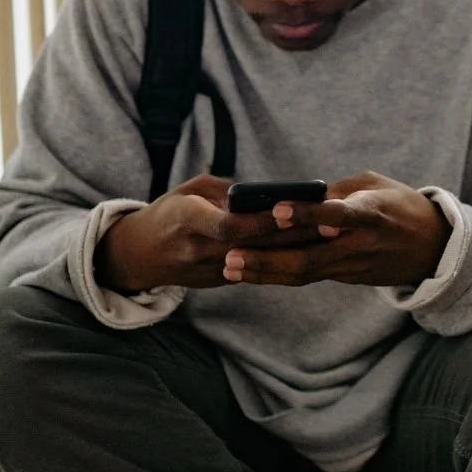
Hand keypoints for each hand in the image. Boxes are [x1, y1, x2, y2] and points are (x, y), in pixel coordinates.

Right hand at [95, 175, 321, 292]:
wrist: (140, 255)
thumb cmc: (171, 211)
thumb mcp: (192, 190)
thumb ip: (227, 191)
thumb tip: (267, 194)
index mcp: (189, 220)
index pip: (230, 226)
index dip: (262, 222)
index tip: (292, 211)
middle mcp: (200, 250)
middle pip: (255, 245)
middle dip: (293, 236)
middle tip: (331, 223)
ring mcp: (211, 270)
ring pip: (261, 259)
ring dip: (296, 249)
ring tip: (331, 237)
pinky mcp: (223, 280)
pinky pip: (257, 268)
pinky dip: (284, 259)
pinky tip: (314, 249)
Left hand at [223, 172, 452, 287]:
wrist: (434, 247)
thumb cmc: (401, 205)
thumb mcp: (375, 185)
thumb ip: (338, 191)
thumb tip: (297, 195)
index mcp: (373, 213)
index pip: (338, 214)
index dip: (308, 213)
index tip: (277, 210)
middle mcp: (361, 244)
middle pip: (311, 256)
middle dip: (269, 257)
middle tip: (232, 253)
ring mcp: (353, 265)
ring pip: (305, 273)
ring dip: (265, 272)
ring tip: (231, 266)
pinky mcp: (348, 276)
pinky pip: (308, 276)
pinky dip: (277, 274)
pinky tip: (248, 271)